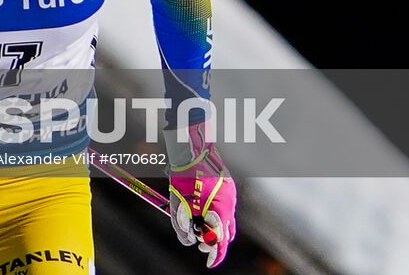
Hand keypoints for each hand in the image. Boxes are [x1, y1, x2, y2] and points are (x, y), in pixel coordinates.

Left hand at [166, 124, 236, 267]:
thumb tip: (188, 241)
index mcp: (220, 209)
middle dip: (214, 241)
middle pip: (227, 232)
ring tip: (199, 228)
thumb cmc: (183, 175)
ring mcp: (230, 194)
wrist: (190, 147)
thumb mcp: (178, 203)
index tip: (209, 262)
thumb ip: (183, 225)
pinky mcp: (228, 187)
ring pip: (227, 220)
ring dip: (215, 228)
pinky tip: (202, 211)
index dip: (215, 254)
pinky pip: (225, 207)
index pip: (221, 240)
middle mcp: (229, 203)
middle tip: (200, 243)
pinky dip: (215, 215)